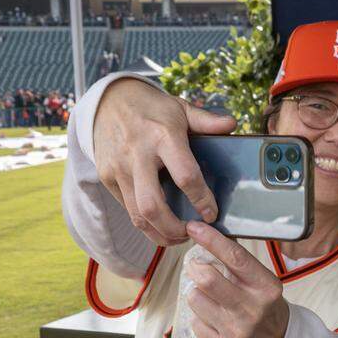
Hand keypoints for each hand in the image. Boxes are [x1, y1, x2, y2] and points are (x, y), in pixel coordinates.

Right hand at [92, 78, 235, 245]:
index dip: (202, 200)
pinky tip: (159, 224)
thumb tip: (232, 124)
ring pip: (137, 214)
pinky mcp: (106, 177)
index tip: (212, 214)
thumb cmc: (152, 108)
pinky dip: (144, 222)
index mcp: (163, 136)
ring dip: (158, 233)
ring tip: (177, 237)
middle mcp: (137, 154)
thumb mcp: (180, 108)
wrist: (108, 100)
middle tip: (192, 233)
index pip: (186, 176)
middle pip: (153, 205)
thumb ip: (206, 120)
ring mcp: (118, 168)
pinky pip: (126, 208)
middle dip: (174, 229)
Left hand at [184, 221, 289, 337]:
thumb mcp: (261, 279)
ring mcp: (238, 331)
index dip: (211, 240)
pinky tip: (214, 319)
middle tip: (195, 266)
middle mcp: (254, 310)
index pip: (235, 257)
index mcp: (267, 288)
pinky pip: (195, 322)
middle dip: (195, 268)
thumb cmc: (263, 303)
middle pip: (208, 280)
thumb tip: (206, 234)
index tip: (194, 227)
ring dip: (196, 294)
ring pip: (195, 299)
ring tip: (210, 298)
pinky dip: (199, 317)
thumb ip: (237, 262)